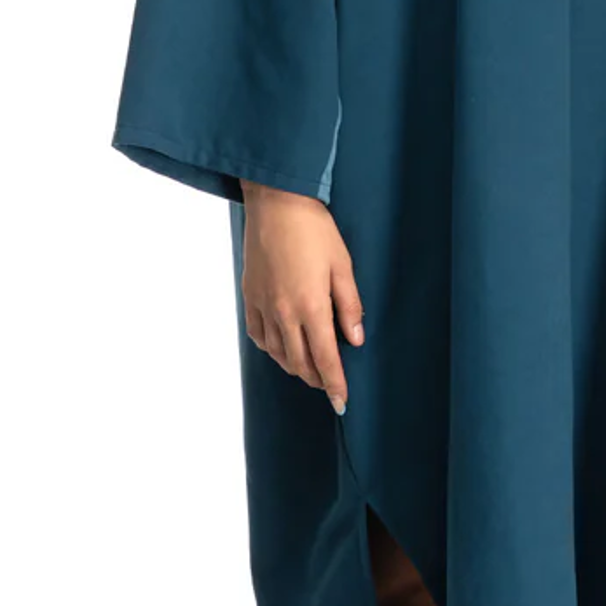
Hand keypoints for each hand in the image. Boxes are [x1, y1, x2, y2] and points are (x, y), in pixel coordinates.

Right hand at [238, 183, 365, 413]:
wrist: (275, 203)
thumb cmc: (314, 229)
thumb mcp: (342, 265)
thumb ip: (349, 306)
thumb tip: (355, 339)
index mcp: (310, 307)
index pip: (325, 359)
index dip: (335, 384)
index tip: (341, 403)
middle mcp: (283, 313)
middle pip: (300, 363)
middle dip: (316, 380)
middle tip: (329, 386)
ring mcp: (262, 306)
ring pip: (278, 353)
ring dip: (295, 367)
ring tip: (309, 370)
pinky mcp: (250, 296)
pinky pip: (259, 335)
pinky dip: (272, 349)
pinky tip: (281, 347)